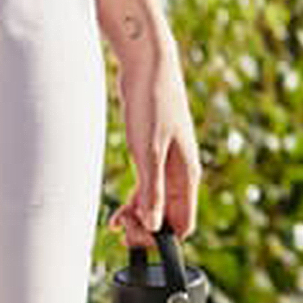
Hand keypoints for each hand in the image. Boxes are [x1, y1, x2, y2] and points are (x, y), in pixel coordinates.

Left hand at [107, 32, 199, 249]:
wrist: (148, 65)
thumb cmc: (153, 103)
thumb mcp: (148, 152)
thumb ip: (151, 190)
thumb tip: (154, 226)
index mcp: (187, 175)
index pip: (184, 224)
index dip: (161, 237)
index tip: (136, 233)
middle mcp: (180, 173)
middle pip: (169, 218)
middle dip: (146, 228)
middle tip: (120, 226)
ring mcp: (166, 164)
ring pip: (156, 204)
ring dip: (138, 217)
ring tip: (115, 221)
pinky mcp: (152, 154)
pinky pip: (147, 188)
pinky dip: (134, 202)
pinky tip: (119, 211)